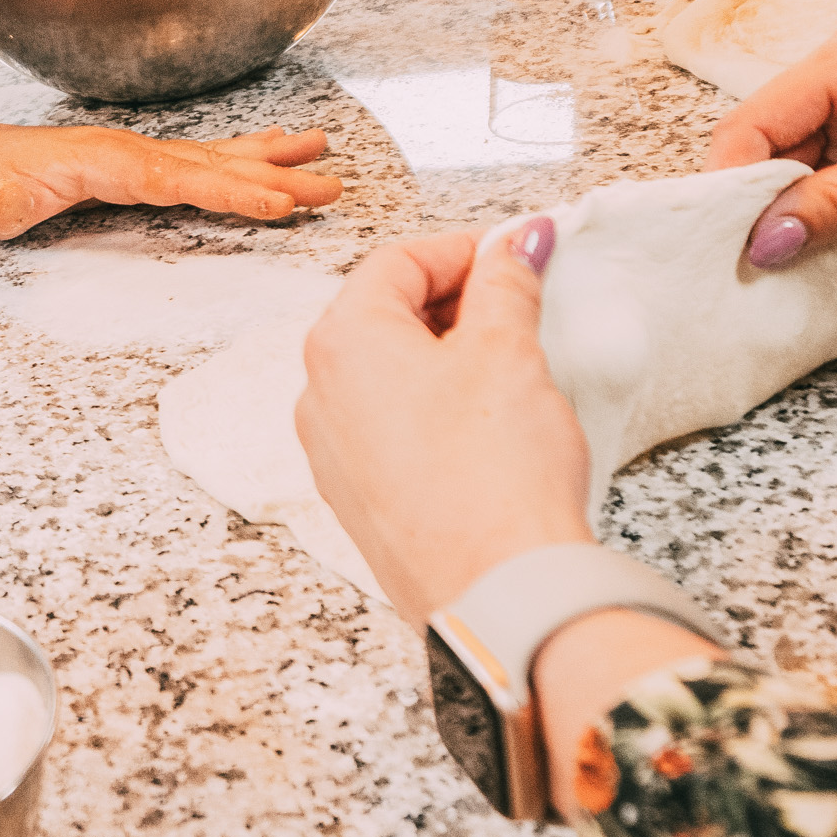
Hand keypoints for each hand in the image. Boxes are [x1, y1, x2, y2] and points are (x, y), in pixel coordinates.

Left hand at [0, 120, 335, 242]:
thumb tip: (13, 200)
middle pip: (216, 165)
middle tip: (332, 185)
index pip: (181, 180)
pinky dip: (243, 154)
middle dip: (276, 176)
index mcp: (108, 162)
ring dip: (271, 157)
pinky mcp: (141, 164)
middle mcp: (134, 151)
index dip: (231, 192)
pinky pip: (203, 160)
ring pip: (218, 157)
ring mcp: (141, 154)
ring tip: (322, 150)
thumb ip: (3, 201)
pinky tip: (270, 149)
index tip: (279, 204)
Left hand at [293, 225, 594, 618]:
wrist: (496, 590)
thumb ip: (507, 286)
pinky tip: (484, 422)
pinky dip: (431, 406)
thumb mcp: (509, 352)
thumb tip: (516, 246)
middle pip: (382, 314)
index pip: (395, 262)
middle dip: (452, 300)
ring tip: (508, 363)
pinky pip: (387, 427)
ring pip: (385, 373)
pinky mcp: (358, 498)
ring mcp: (332, 451)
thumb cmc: (495, 474)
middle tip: (517, 303)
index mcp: (341, 343)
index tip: (512, 254)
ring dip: (443, 354)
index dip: (460, 250)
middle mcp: (319, 394)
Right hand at [706, 16, 836, 267]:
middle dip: (759, 209)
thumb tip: (768, 239)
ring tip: (784, 281)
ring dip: (799, 223)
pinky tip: (831, 267)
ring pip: (809, 173)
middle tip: (748, 277)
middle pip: (774, 148)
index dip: (732, 183)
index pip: (757, 120)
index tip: (726, 247)